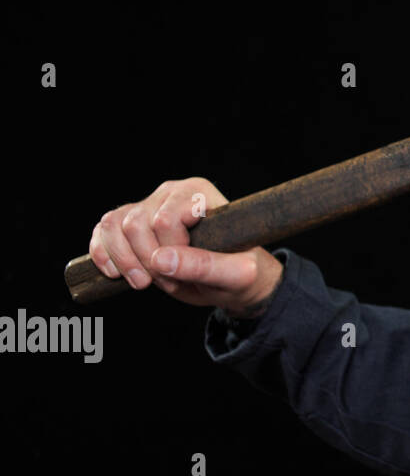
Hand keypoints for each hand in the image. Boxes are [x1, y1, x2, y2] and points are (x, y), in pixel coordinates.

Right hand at [88, 177, 282, 314]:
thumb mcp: (236, 275)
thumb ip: (204, 265)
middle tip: (170, 282)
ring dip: (124, 261)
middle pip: (135, 223)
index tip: (186, 275)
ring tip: (145, 282)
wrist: (228, 281)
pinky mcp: (130, 221)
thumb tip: (161, 259)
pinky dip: (104, 255)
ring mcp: (148, 204)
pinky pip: (102, 231)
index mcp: (200, 195)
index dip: (168, 253)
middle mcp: (172, 192)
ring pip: (113, 225)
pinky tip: (117, 274)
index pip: (165, 220)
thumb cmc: (241, 273)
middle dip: (147, 262)